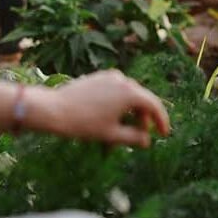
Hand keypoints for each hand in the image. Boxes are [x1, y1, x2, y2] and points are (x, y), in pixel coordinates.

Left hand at [33, 70, 170, 146]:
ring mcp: (109, 76)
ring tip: (120, 131)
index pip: (154, 105)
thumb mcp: (111, 134)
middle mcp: (123, 80)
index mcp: (130, 93)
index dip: (161, 121)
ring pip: (127, 95)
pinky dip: (118, 104)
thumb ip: (133, 137)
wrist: (53, 109)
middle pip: (141, 100)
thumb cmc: (83, 124)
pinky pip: (115, 90)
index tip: (163, 134)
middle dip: (142, 119)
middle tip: (140, 136)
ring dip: (129, 112)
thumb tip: (147, 141)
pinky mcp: (98, 77)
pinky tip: (109, 118)